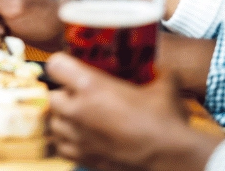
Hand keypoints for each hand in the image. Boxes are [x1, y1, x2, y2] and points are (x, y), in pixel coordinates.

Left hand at [46, 53, 223, 170]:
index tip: (70, 67)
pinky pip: (62, 147)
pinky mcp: (83, 158)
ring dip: (63, 118)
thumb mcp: (162, 86)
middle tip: (80, 94)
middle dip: (64, 94)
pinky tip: (83, 138)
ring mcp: (78, 137)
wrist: (172, 158)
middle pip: (52, 96)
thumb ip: (155, 73)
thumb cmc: (166, 121)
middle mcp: (78, 110)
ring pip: (53, 123)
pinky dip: (68, 142)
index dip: (62, 64)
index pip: (55, 66)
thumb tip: (160, 67)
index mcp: (91, 86)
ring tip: (80, 116)